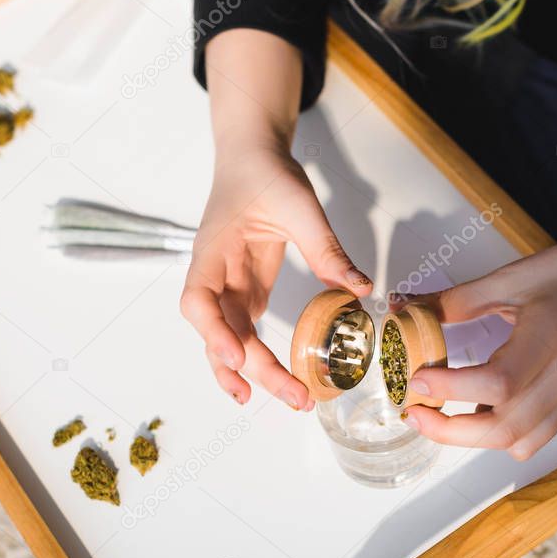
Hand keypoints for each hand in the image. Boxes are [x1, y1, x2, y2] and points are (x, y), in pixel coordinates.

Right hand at [181, 142, 371, 408]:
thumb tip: (359, 288)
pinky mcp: (246, 293)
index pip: (197, 299)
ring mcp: (228, 288)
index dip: (213, 331)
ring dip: (256, 373)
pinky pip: (246, 334)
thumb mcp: (300, 205)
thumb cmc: (265, 174)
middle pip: (219, 334)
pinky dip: (261, 360)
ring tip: (292, 399)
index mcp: (214, 251)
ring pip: (230, 341)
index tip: (237, 355)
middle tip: (294, 394)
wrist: (253, 158)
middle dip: (251, 369)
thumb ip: (326, 248)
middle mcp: (214, 276)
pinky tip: (281, 382)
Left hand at [397, 229, 556, 459]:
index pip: (497, 383)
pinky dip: (501, 435)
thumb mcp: (516, 275)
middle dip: (449, 431)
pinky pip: (536, 437)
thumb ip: (459, 300)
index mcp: (551, 337)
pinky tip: (480, 410)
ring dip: (472, 438)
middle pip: (505, 429)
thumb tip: (408, 310)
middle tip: (414, 410)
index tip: (416, 376)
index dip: (450, 387)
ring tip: (439, 415)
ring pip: (519, 442)